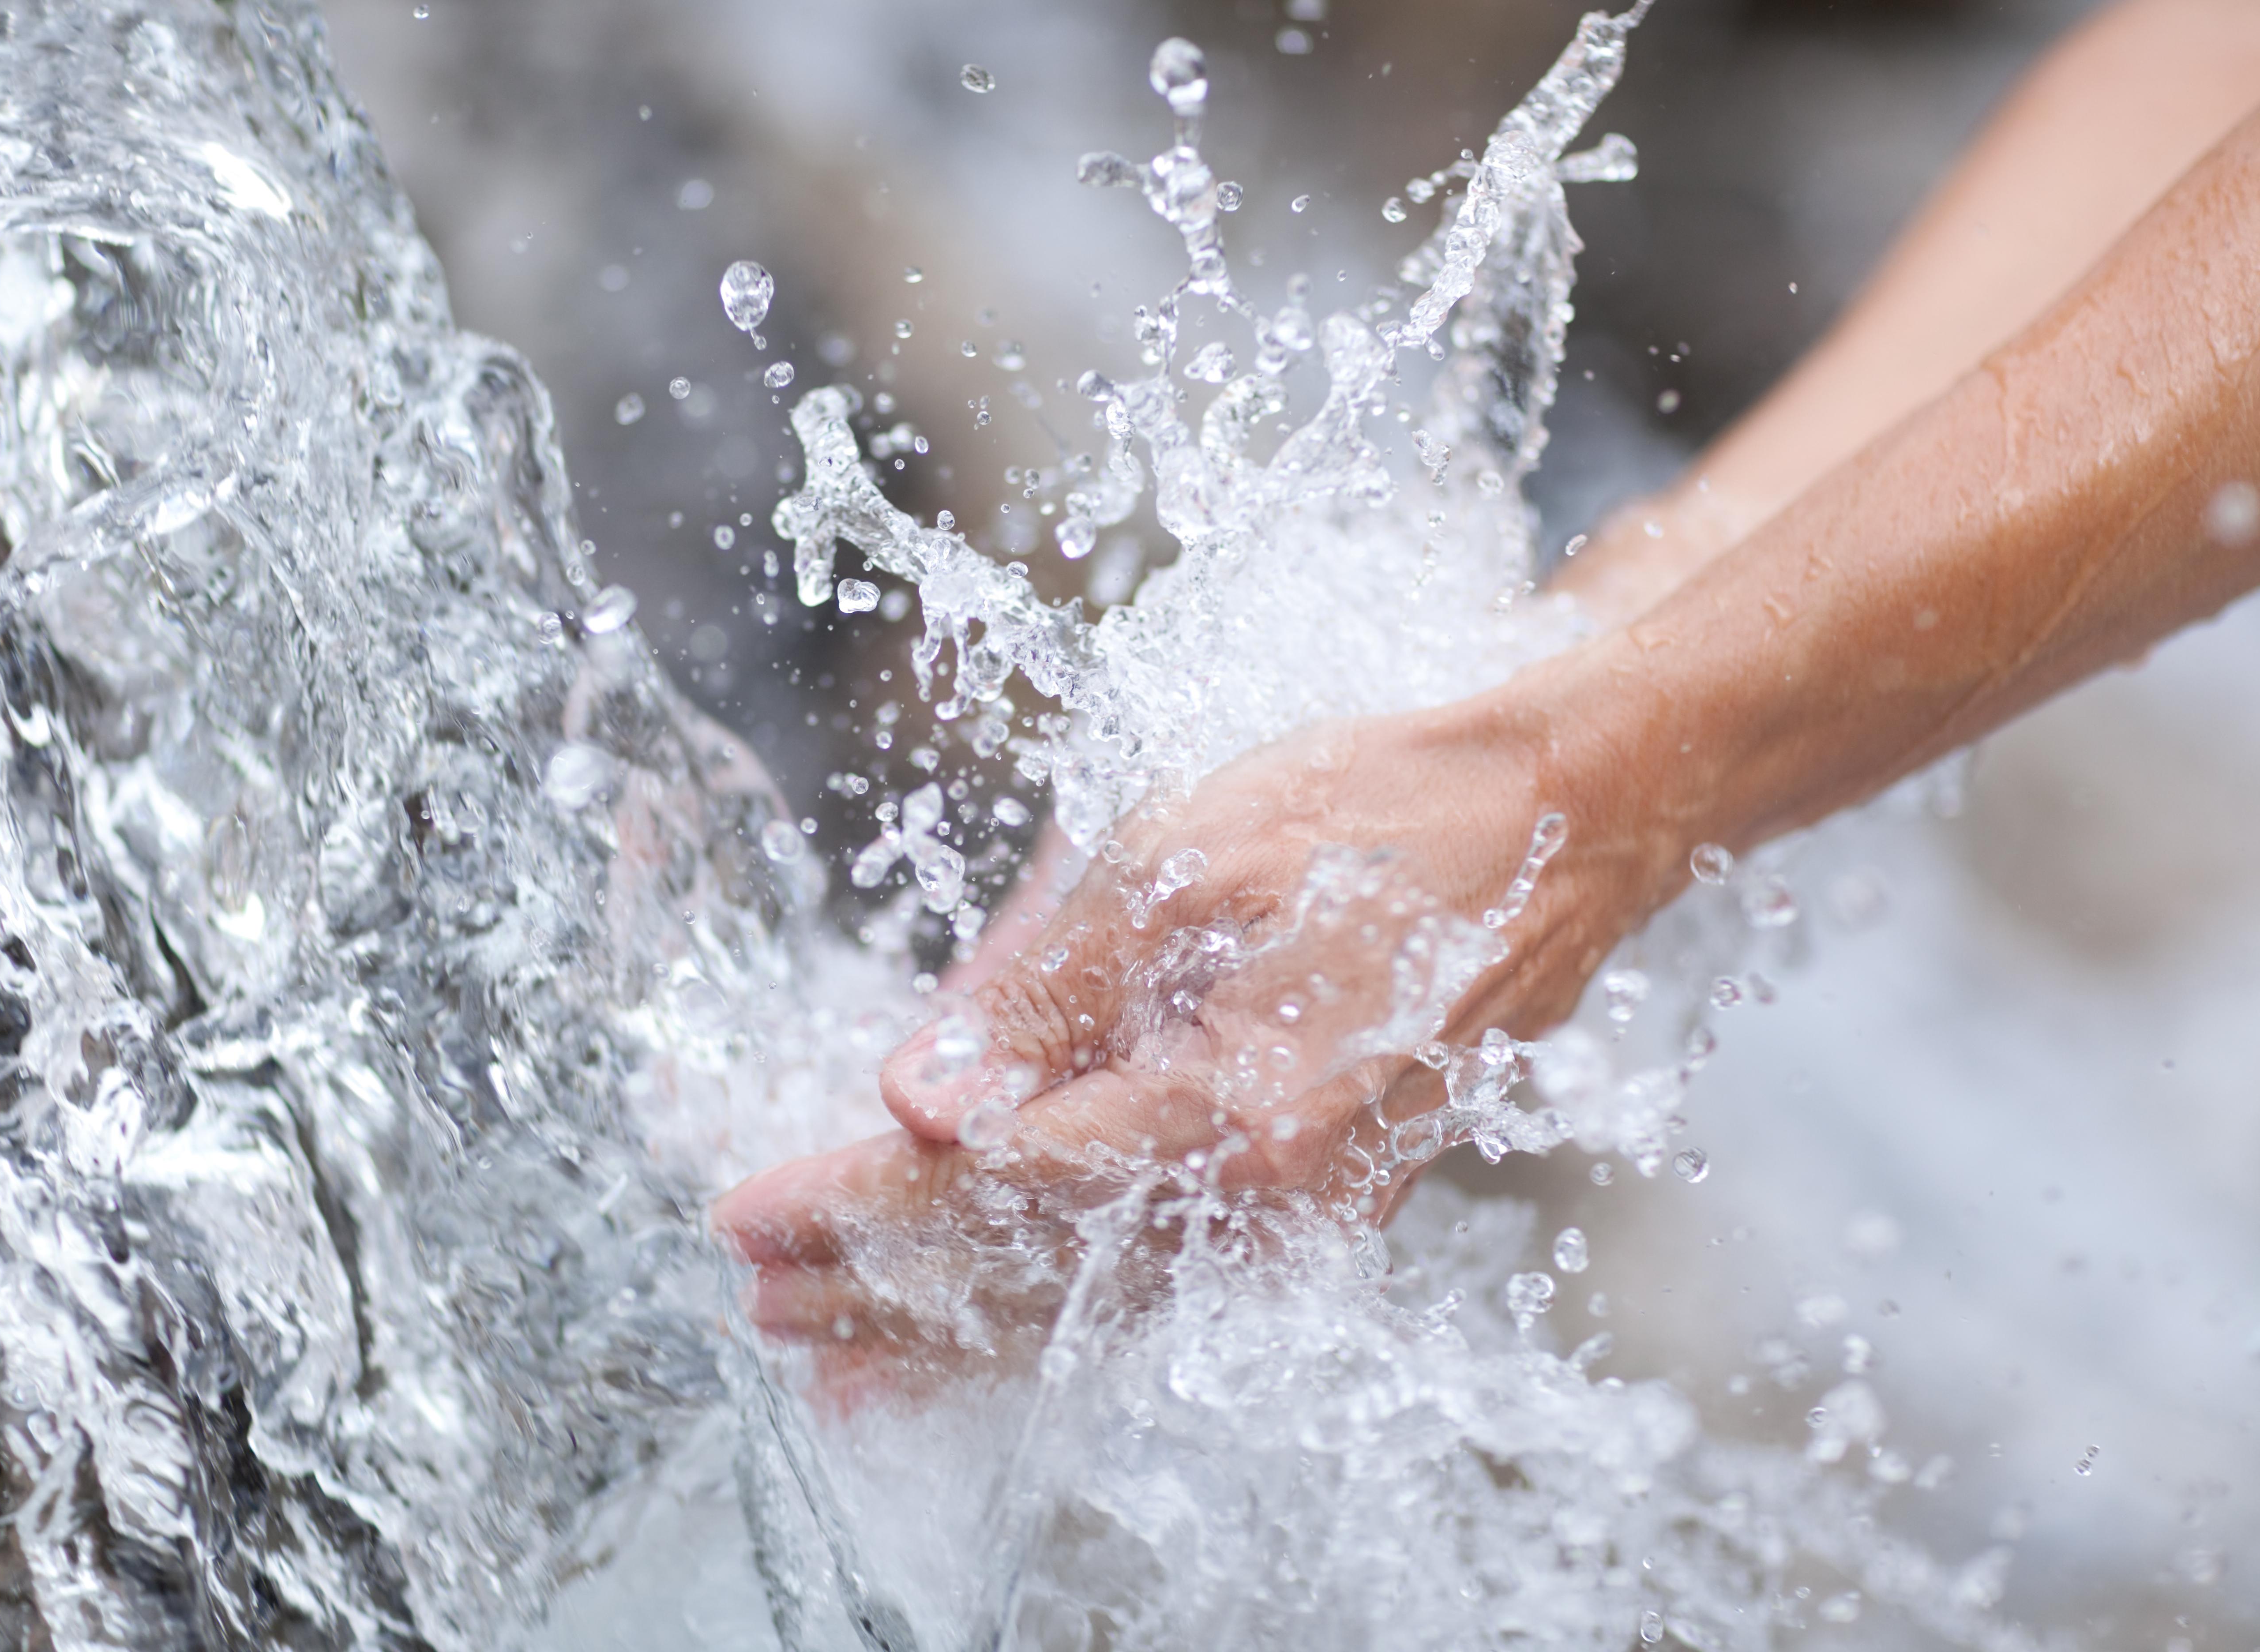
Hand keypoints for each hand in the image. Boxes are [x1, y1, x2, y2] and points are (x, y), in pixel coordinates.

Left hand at [712, 673, 1677, 1389]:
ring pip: (1096, 1306)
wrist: (1558, 827)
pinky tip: (980, 1340)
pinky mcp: (1319, 1203)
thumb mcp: (1178, 864)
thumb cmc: (1373, 817)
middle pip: (1035, 1273)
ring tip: (834, 1356)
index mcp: (1240, 1108)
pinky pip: (1161, 1288)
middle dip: (882, 1290)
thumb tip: (917, 1102)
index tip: (750, 1215)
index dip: (861, 1208)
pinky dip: (1054, 1318)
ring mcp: (1307, 1214)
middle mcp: (1278, 1196)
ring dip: (953, 1329)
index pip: (997, 1187)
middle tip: (755, 1300)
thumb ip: (1042, 994)